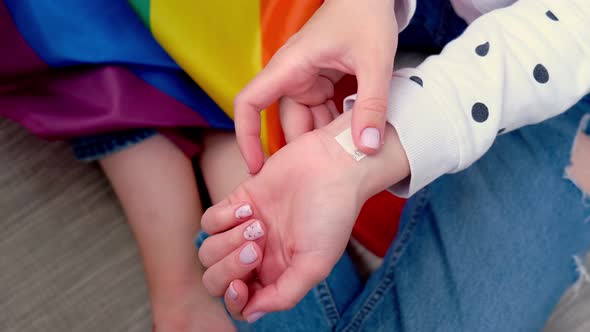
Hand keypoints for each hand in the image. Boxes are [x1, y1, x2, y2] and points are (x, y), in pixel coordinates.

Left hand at [199, 112, 408, 320]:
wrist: (332, 167)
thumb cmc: (332, 215)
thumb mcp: (316, 263)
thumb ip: (284, 294)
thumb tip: (251, 315)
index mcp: (276, 274)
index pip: (240, 301)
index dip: (233, 299)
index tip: (242, 285)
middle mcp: (257, 255)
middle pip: (216, 279)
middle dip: (228, 268)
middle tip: (256, 248)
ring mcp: (244, 229)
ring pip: (209, 250)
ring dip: (228, 240)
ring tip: (257, 224)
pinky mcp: (237, 202)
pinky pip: (209, 221)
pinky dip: (223, 218)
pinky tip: (249, 209)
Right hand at [235, 0, 398, 173]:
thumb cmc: (365, 16)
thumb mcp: (375, 61)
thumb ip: (372, 104)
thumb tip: (367, 146)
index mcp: (289, 67)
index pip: (249, 103)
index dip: (246, 137)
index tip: (257, 167)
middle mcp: (291, 76)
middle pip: (285, 122)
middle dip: (304, 149)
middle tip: (327, 173)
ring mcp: (305, 81)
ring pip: (306, 120)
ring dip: (324, 138)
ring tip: (346, 155)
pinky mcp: (319, 83)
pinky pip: (320, 113)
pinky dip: (334, 125)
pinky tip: (354, 136)